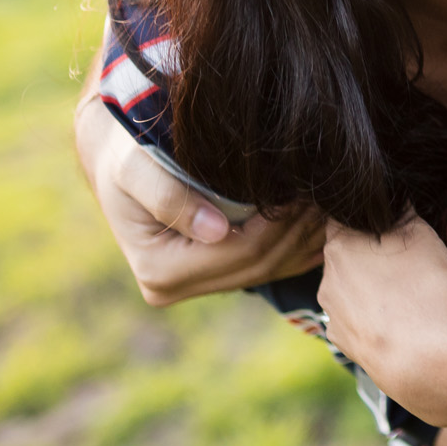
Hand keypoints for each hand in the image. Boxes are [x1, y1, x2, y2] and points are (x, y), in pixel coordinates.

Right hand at [74, 96, 323, 305]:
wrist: (118, 159)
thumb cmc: (126, 156)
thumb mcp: (135, 169)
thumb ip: (169, 198)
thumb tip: (216, 231)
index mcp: (160, 272)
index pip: (239, 254)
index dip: (279, 225)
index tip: (306, 191)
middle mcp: (176, 289)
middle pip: (258, 266)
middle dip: (297, 232)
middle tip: (327, 195)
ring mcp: (197, 286)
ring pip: (268, 270)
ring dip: (303, 240)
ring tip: (328, 203)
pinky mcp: (214, 275)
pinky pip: (267, 267)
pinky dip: (298, 247)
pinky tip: (320, 221)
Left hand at [318, 214, 446, 418]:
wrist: (423, 361)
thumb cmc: (423, 292)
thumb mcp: (422, 237)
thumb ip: (402, 212)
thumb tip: (392, 198)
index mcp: (340, 246)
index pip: (343, 217)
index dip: (367, 215)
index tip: (389, 219)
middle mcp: (326, 279)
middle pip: (345, 252)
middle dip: (369, 251)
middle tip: (405, 257)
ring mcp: (332, 314)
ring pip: (349, 287)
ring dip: (369, 285)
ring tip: (406, 293)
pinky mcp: (344, 343)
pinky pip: (356, 318)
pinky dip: (371, 315)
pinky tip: (397, 320)